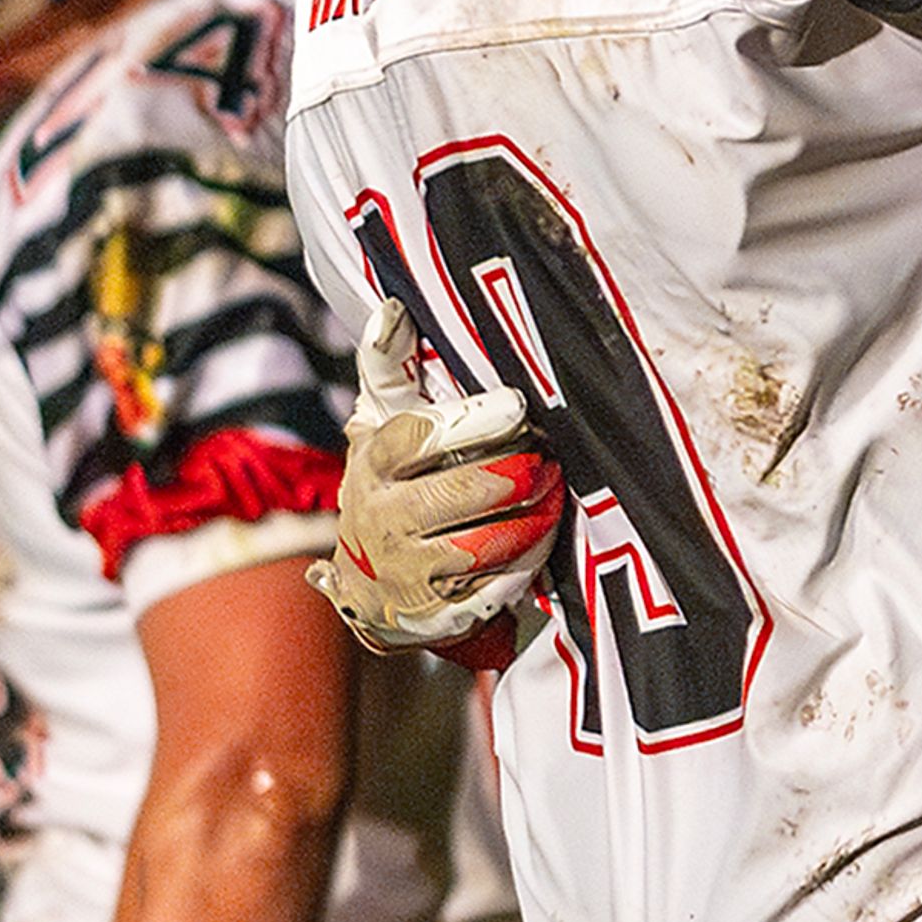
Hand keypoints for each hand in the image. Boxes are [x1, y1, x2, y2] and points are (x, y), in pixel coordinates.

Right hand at [308, 299, 563, 653]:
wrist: (366, 584)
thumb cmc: (391, 483)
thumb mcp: (379, 426)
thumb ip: (388, 370)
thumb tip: (392, 309)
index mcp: (374, 463)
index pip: (416, 437)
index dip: (469, 422)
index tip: (517, 407)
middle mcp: (383, 519)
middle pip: (459, 494)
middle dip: (515, 476)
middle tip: (550, 460)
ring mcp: (407, 571)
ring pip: (483, 545)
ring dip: (531, 520)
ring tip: (555, 496)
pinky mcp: (435, 612)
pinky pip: (493, 588)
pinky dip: (525, 565)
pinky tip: (542, 540)